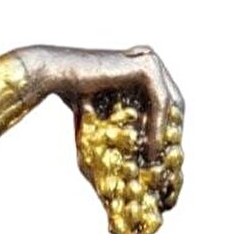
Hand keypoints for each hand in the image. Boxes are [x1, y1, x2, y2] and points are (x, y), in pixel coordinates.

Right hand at [26, 44, 182, 157]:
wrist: (58, 77)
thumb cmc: (77, 105)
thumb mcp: (108, 123)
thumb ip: (127, 136)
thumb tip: (133, 173)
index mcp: (146, 71)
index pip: (167, 107)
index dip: (168, 136)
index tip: (162, 163)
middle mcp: (151, 62)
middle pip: (175, 106)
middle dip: (172, 139)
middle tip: (164, 168)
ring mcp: (151, 61)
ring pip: (172, 106)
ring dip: (167, 137)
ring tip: (157, 164)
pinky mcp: (146, 67)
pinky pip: (162, 102)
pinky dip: (159, 128)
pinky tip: (152, 152)